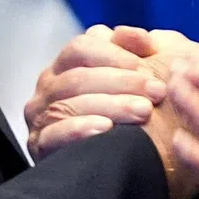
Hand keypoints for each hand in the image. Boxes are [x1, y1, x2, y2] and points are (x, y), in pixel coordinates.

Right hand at [24, 25, 198, 198]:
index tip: (149, 65)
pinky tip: (106, 128)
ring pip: (68, 104)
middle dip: (121, 82)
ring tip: (143, 111)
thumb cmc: (141, 109)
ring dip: (109, 106)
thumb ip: (140, 49)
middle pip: (77, 77)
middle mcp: (50, 87)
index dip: (115, 54)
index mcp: (68, 63)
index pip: (81, 47)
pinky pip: (53, 136)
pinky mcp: (40, 146)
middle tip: (157, 91)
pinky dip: (79, 130)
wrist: (141, 162)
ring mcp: (41, 117)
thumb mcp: (145, 73)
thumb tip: (141, 37)